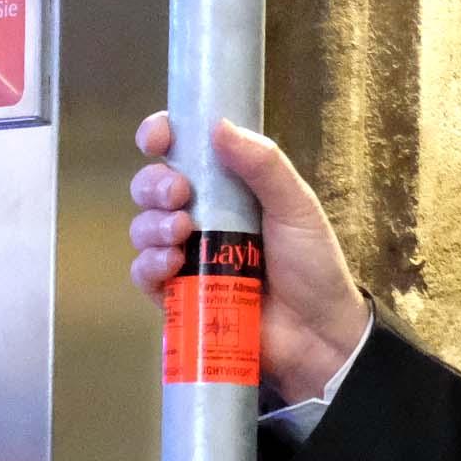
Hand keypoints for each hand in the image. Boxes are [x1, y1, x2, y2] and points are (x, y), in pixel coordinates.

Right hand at [127, 114, 370, 405]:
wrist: (317, 335)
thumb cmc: (313, 266)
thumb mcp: (296, 207)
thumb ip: (263, 165)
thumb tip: (219, 125)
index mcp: (227, 188)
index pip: (182, 152)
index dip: (161, 137)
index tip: (158, 137)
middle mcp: (201, 218)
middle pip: (151, 188)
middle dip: (154, 184)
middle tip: (179, 194)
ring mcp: (187, 257)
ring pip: (143, 229)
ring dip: (151, 225)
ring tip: (181, 233)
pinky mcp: (178, 297)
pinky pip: (145, 275)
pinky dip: (149, 265)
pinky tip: (171, 265)